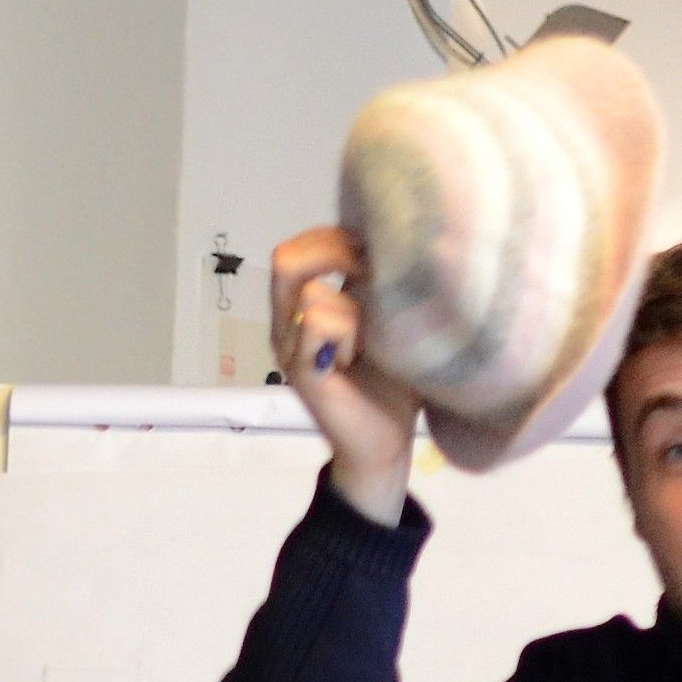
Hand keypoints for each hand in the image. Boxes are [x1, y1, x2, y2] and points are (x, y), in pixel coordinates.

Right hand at [268, 227, 423, 525]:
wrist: (389, 442)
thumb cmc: (394, 382)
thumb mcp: (388, 320)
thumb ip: (376, 284)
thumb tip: (389, 239)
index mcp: (304, 304)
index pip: (301, 245)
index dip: (338, 239)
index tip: (378, 260)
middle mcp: (287, 320)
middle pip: (286, 258)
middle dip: (336, 259)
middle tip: (373, 283)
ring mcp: (288, 346)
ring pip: (312, 294)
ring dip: (353, 312)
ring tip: (368, 345)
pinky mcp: (299, 371)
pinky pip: (317, 323)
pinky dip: (348, 334)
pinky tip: (356, 361)